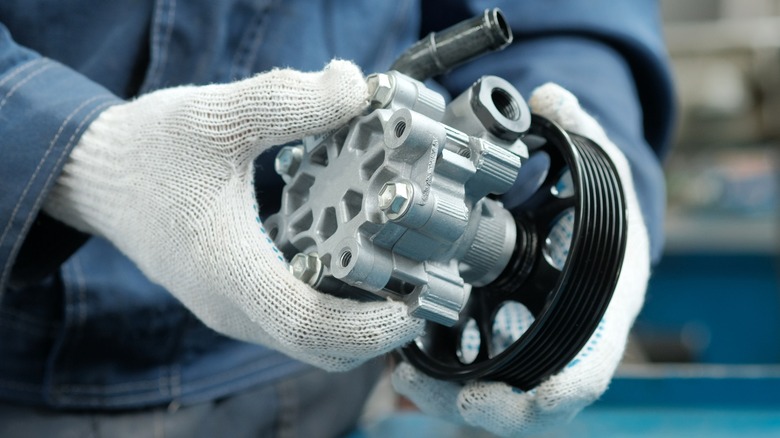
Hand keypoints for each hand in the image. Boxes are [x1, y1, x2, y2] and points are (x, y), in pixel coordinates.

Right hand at [43, 60, 424, 371]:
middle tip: (421, 286)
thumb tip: (355, 88)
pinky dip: (335, 308)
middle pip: (320, 348)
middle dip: (377, 329)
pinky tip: (357, 263)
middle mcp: (232, 304)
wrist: (97, 175)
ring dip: (359, 320)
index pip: (308, 326)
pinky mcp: (237, 297)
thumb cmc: (148, 150)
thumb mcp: (216, 114)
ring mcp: (234, 307)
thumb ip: (287, 100)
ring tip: (400, 273)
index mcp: (227, 270)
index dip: (368, 325)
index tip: (412, 303)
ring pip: (311, 340)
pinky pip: (295, 321)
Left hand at [392, 83, 649, 435]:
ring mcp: (527, 356)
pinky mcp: (494, 352)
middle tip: (457, 401)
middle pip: (531, 402)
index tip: (533, 396)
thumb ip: (578, 134)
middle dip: (494, 409)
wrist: (588, 241)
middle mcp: (561, 347)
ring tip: (406, 378)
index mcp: (598, 316)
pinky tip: (400, 368)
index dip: (564, 389)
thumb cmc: (600, 217)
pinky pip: (463, 381)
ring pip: (489, 400)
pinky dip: (433, 382)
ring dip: (447, 399)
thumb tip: (550, 98)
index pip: (588, 368)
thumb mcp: (599, 171)